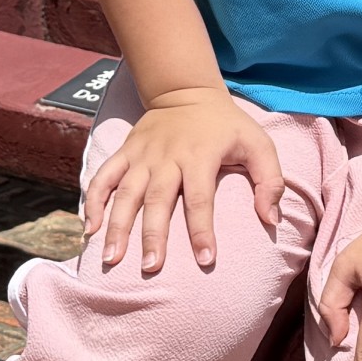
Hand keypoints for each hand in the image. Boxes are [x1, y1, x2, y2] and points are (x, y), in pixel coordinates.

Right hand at [83, 86, 284, 273]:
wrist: (186, 92)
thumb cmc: (226, 126)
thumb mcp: (258, 144)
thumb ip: (270, 181)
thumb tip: (272, 220)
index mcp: (200, 156)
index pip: (201, 199)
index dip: (202, 230)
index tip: (205, 261)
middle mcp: (167, 158)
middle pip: (158, 200)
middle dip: (153, 236)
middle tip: (150, 268)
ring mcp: (142, 156)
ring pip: (125, 193)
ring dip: (117, 226)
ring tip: (111, 258)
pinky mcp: (125, 154)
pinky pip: (104, 177)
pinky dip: (93, 201)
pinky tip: (89, 229)